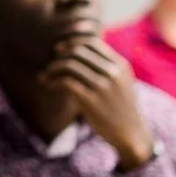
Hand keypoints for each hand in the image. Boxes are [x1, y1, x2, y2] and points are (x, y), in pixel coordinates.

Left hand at [41, 37, 154, 170]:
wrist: (131, 134)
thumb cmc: (121, 107)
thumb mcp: (121, 81)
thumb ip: (106, 65)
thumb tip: (79, 50)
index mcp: (120, 65)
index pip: (92, 42)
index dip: (72, 42)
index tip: (59, 49)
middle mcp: (112, 72)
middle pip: (78, 51)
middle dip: (60, 55)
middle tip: (50, 65)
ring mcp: (102, 87)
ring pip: (69, 65)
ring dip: (52, 69)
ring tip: (44, 77)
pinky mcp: (91, 101)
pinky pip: (66, 82)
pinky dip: (53, 81)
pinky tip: (48, 85)